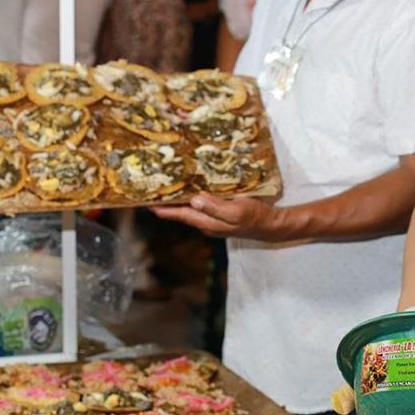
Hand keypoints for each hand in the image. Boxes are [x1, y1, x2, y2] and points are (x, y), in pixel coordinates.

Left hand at [152, 193, 284, 240]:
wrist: (270, 225)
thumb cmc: (254, 217)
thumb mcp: (236, 211)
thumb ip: (215, 207)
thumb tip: (194, 201)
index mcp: (207, 222)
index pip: (180, 215)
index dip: (162, 209)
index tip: (145, 202)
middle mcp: (206, 223)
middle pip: (181, 213)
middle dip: (166, 204)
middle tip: (151, 191)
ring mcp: (213, 221)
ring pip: (190, 210)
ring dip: (178, 201)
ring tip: (166, 189)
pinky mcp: (220, 216)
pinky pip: (200, 207)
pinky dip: (191, 200)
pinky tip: (191, 191)